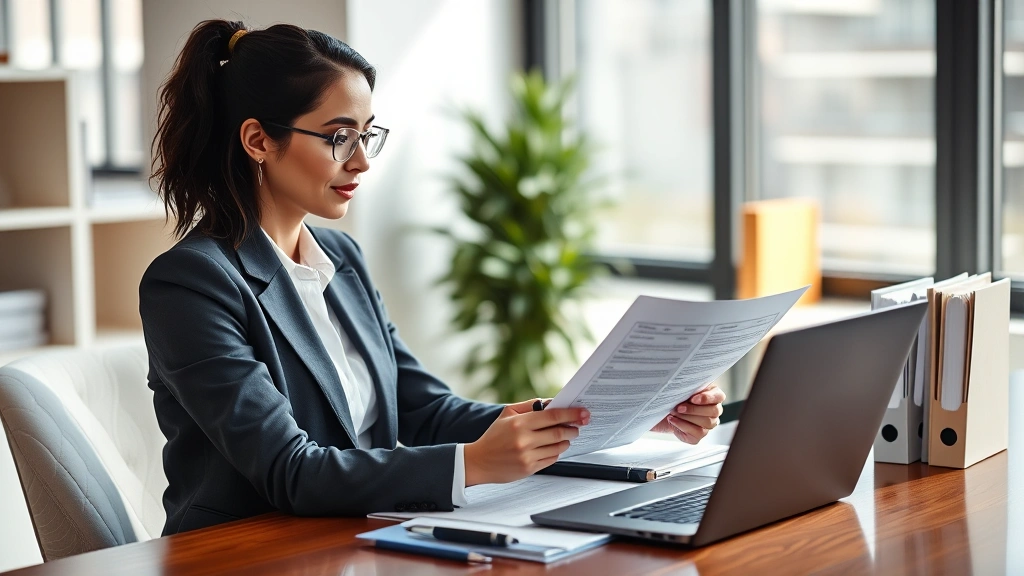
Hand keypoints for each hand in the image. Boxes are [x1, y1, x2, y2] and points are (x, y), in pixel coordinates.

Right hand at [464, 398, 588, 485]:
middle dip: (573, 428)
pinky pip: (551, 459)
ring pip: (558, 447)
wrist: (479, 461)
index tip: (582, 412)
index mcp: (519, 423)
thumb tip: (552, 403)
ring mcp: (527, 456)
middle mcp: (524, 440)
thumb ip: (530, 406)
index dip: (571, 413)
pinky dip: (557, 452)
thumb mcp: (507, 414)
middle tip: (578, 425)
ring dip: (566, 440)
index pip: (552, 416)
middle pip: (559, 432)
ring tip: (566, 436)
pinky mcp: (529, 469)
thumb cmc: (493, 436)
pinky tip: (554, 447)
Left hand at [650, 385, 725, 443]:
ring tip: (674, 412)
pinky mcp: (699, 435)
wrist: (665, 411)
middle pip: (713, 411)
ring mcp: (709, 424)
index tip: (693, 398)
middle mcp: (714, 411)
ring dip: (687, 417)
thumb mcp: (684, 389)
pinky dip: (682, 425)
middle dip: (694, 409)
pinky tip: (673, 420)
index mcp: (714, 396)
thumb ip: (688, 387)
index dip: (707, 398)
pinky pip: (697, 432)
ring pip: (706, 422)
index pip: (719, 396)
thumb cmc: (678, 398)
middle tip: (679, 407)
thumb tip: (682, 384)